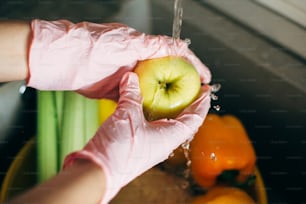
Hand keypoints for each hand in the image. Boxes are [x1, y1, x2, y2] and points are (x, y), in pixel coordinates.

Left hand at [27, 19, 210, 98]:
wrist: (61, 61)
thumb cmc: (91, 46)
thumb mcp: (125, 42)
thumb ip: (151, 44)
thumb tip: (177, 46)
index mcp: (142, 47)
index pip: (174, 54)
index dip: (193, 64)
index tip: (206, 76)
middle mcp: (137, 61)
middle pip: (166, 73)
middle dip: (183, 84)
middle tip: (197, 95)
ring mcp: (127, 77)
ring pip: (153, 88)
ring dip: (166, 97)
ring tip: (181, 108)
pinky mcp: (117, 90)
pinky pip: (137, 99)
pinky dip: (147, 106)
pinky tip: (156, 114)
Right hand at [63, 72, 210, 202]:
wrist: (99, 172)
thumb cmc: (118, 149)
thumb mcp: (127, 115)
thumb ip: (131, 94)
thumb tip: (131, 77)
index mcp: (169, 137)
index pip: (195, 118)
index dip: (202, 103)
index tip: (207, 90)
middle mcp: (164, 142)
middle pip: (184, 121)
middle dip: (189, 104)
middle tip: (191, 89)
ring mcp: (152, 145)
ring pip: (168, 124)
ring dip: (172, 109)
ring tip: (171, 94)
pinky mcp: (140, 145)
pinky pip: (154, 126)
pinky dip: (155, 114)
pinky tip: (148, 105)